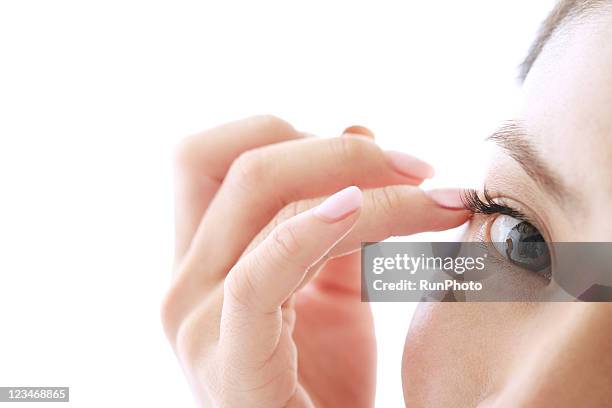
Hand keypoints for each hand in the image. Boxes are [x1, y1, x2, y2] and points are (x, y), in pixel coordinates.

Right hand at [161, 116, 468, 406]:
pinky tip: (359, 208)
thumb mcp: (334, 288)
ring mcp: (196, 318)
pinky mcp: (226, 358)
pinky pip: (259, 274)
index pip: (221, 156)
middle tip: (415, 167)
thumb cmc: (322, 386)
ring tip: (436, 198)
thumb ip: (338, 216)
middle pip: (237, 161)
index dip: (294, 137)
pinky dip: (309, 229)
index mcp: (205, 258)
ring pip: (257, 196)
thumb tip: (354, 129)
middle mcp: (187, 279)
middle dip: (332, 148)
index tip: (378, 155)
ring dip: (353, 178)